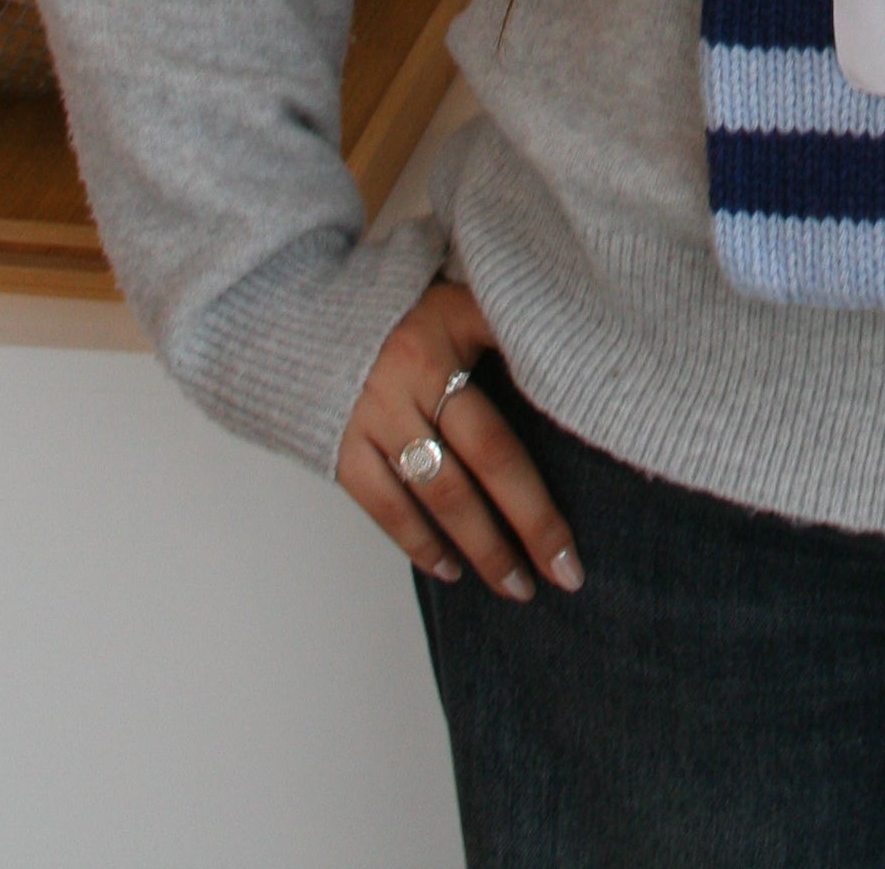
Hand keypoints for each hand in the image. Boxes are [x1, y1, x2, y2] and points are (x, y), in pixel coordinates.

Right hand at [336, 278, 581, 601]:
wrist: (311, 307)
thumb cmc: (405, 307)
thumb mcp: (460, 300)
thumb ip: (507, 329)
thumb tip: (573, 359)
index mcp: (441, 353)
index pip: (498, 442)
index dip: (535, 502)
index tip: (571, 548)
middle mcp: (404, 392)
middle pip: (473, 475)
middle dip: (521, 532)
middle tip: (559, 577)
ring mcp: (367, 422)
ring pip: (431, 498)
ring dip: (476, 547)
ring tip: (513, 585)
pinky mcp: (337, 446)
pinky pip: (380, 504)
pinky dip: (415, 540)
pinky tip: (448, 566)